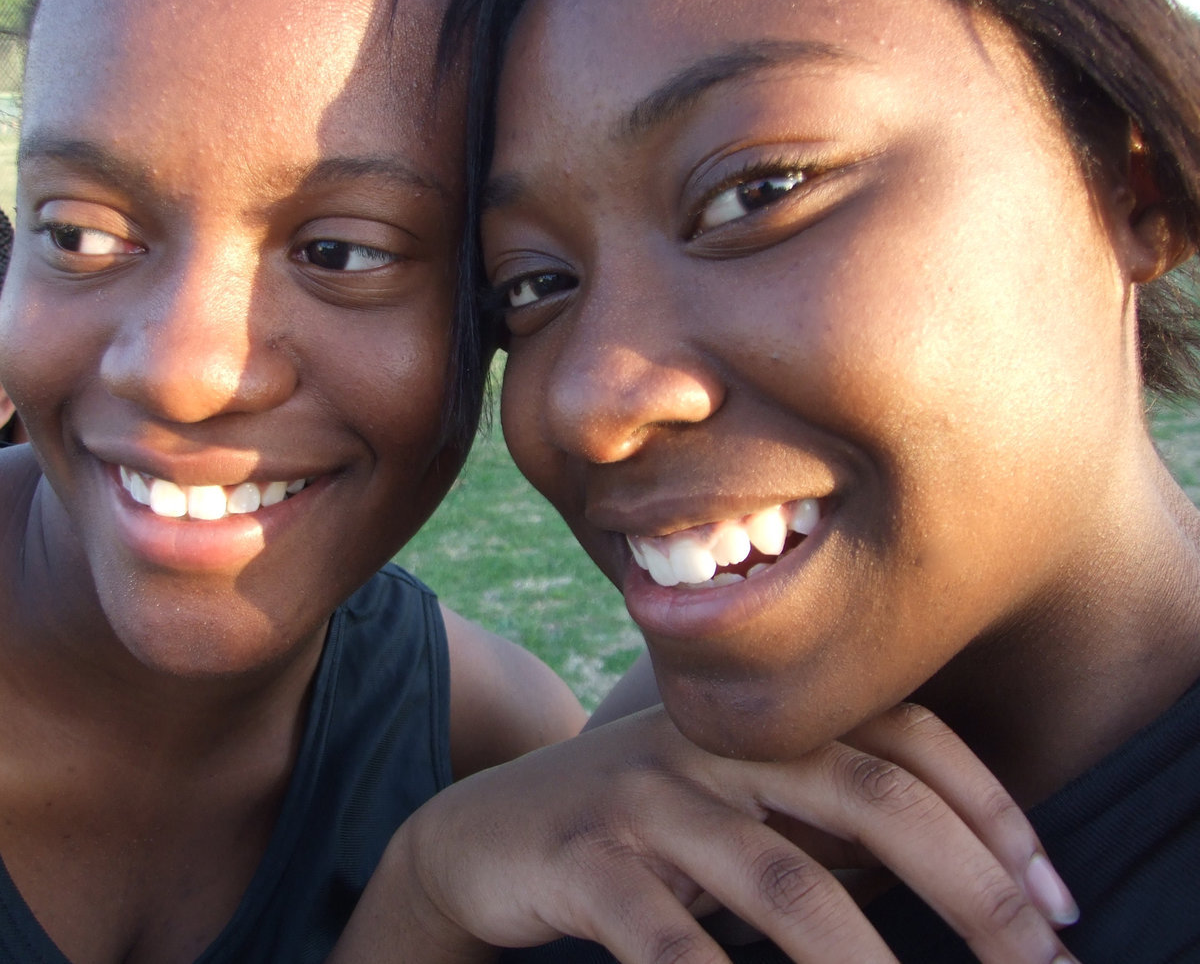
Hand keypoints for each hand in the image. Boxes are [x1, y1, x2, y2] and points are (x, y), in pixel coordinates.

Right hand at [331, 705, 1078, 963]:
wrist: (486, 835)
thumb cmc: (639, 830)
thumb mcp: (735, 809)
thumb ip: (824, 821)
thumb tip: (959, 879)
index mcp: (759, 724)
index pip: (901, 736)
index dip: (990, 805)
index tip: (1057, 896)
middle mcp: (713, 744)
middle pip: (867, 792)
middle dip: (972, 885)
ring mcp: (648, 796)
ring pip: (786, 879)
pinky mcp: (587, 860)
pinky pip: (672, 941)